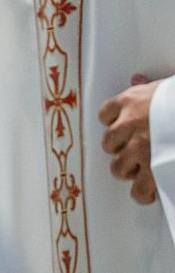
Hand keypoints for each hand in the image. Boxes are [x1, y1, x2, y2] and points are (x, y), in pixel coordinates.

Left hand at [99, 74, 161, 205]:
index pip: (105, 114)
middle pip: (109, 143)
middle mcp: (129, 125)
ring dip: (129, 170)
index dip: (115, 123)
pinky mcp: (153, 169)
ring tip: (143, 168)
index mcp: (131, 101)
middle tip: (136, 149)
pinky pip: (139, 190)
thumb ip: (148, 87)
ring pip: (118, 168)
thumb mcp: (166, 86)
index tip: (124, 127)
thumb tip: (136, 79)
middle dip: (121, 148)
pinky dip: (144, 194)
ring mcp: (140, 149)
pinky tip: (150, 192)